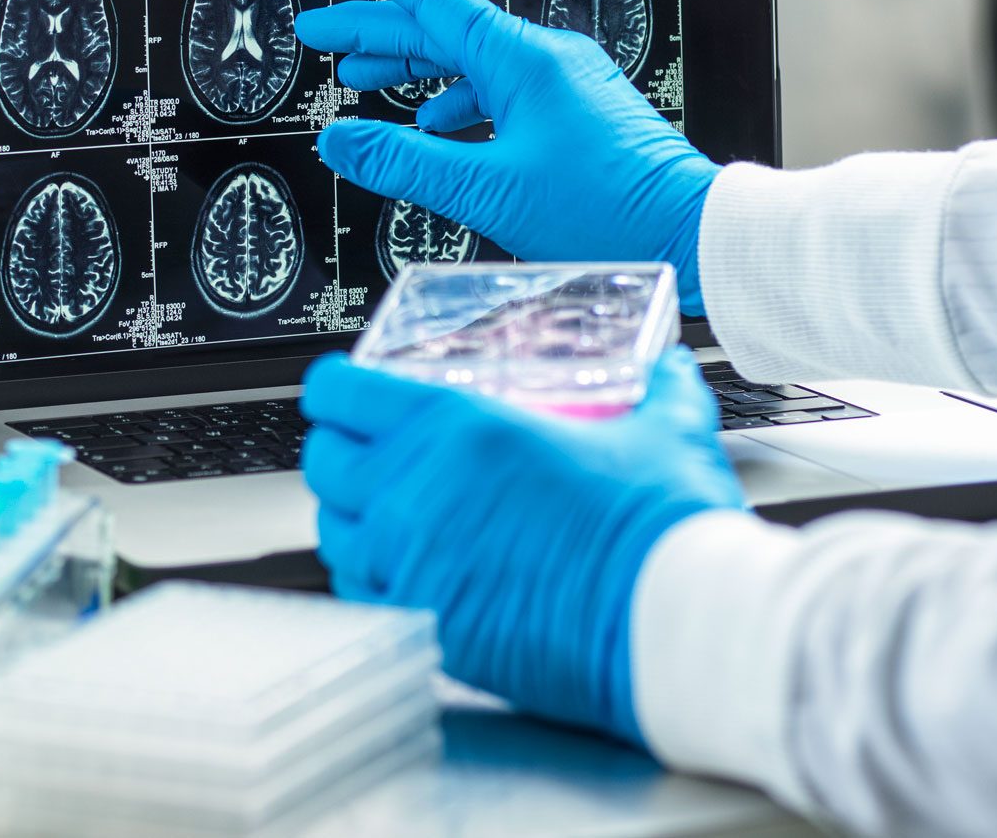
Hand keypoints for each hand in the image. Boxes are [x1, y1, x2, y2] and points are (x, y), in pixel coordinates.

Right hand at [297, 0, 720, 311]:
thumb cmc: (609, 210)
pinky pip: (502, 89)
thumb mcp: (488, 190)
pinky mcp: (578, 112)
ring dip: (415, 68)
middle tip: (322, 33)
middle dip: (378, 31)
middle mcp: (546, 59)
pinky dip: (459, 99)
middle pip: (445, 30)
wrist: (691, 233)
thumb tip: (341, 140)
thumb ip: (406, 162)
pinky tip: (437, 122)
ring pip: (473, 61)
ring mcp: (565, 83)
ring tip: (365, 78)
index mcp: (524, 59)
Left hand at [301, 348, 745, 743]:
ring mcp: (412, 565)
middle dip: (337, 448)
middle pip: (324, 460)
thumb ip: (659, 392)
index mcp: (458, 429)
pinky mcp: (427, 626)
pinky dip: (369, 578)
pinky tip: (400, 572)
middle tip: (364, 447)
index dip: (335, 386)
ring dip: (349, 514)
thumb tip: (669, 372)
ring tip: (380, 511)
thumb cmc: (661, 532)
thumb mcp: (664, 433)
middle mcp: (415, 494)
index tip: (343, 389)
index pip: (342, 392)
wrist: (672, 625)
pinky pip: (362, 594)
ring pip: (333, 530)